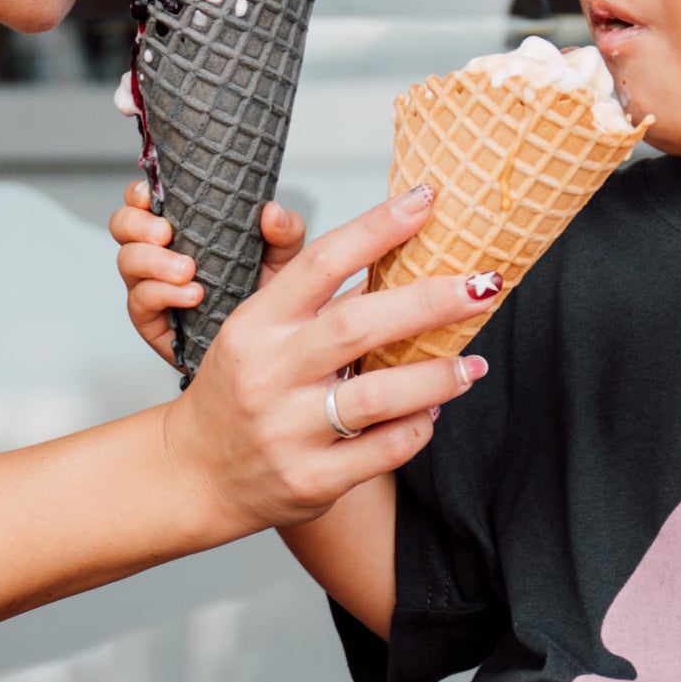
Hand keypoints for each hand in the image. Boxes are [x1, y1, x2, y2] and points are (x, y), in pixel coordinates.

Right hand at [110, 187, 305, 366]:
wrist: (259, 349)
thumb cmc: (261, 297)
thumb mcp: (280, 261)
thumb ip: (284, 233)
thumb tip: (272, 212)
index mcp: (182, 230)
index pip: (145, 202)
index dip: (138, 194)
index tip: (149, 194)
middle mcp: (158, 253)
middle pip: (123, 226)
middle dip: (138, 224)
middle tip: (166, 233)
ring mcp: (149, 285)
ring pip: (128, 261)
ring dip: (154, 261)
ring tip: (187, 270)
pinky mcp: (150, 319)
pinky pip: (141, 301)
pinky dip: (164, 293)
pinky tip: (191, 295)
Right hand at [159, 184, 500, 533]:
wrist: (196, 475)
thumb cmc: (239, 389)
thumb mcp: (254, 330)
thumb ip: (310, 290)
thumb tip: (391, 244)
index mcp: (255, 325)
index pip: (320, 263)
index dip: (377, 228)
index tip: (426, 201)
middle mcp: (267, 374)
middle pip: (358, 325)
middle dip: (430, 301)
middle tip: (484, 285)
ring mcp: (287, 431)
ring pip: (379, 396)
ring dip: (437, 376)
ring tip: (473, 364)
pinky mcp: (310, 480)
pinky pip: (383, 450)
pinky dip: (418, 428)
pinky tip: (434, 411)